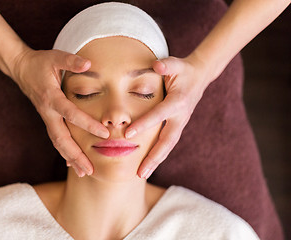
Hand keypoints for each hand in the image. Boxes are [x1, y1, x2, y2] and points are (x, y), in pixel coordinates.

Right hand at [11, 48, 109, 176]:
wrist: (21, 69)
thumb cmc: (40, 63)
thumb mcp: (55, 57)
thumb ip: (71, 61)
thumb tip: (90, 63)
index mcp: (51, 97)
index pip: (71, 114)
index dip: (87, 124)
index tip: (104, 134)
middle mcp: (48, 112)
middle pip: (61, 139)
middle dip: (75, 155)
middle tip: (90, 170)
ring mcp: (47, 118)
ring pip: (57, 143)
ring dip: (70, 158)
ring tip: (84, 172)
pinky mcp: (48, 120)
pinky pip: (56, 139)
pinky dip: (64, 153)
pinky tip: (73, 164)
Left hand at [125, 55, 210, 178]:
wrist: (200, 77)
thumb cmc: (183, 70)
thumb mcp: (176, 64)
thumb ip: (166, 65)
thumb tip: (156, 65)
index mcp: (177, 101)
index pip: (158, 115)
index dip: (144, 125)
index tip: (127, 136)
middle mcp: (180, 117)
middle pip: (167, 141)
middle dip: (154, 157)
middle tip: (140, 173)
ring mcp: (180, 123)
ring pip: (168, 146)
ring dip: (156, 161)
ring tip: (142, 174)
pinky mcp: (178, 126)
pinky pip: (168, 143)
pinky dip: (159, 155)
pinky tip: (148, 164)